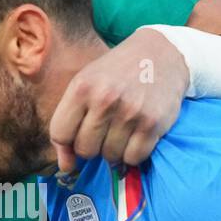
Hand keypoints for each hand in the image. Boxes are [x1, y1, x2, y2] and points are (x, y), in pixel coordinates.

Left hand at [50, 27, 189, 171]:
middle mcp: (104, 100)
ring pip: (110, 156)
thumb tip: (65, 166)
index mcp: (81, 88)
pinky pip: (134, 158)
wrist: (160, 54)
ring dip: (113, 151)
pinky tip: (134, 138)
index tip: (73, 142)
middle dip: (90, 148)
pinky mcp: (153, 123)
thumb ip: (68, 121)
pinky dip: (132, 154)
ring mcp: (130, 113)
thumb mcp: (85, 84)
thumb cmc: (115, 72)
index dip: (65, 144)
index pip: (60, 134)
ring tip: (118, 133)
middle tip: (100, 134)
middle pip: (85, 149)